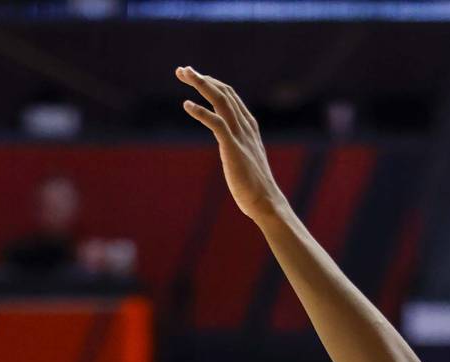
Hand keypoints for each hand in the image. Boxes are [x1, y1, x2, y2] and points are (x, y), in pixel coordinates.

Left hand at [177, 67, 285, 224]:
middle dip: (202, 78)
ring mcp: (240, 136)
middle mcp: (245, 126)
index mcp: (249, 127)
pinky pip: (216, 123)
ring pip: (220, 101)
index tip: (195, 77)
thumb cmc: (255, 187)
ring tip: (184, 75)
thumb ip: (238, 147)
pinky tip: (187, 105)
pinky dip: (201, 111)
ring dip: (201, 85)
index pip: (230, 96)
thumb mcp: (246, 159)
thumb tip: (230, 148)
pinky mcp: (233, 148)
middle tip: (182, 70)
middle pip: (223, 92)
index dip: (212, 83)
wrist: (266, 203)